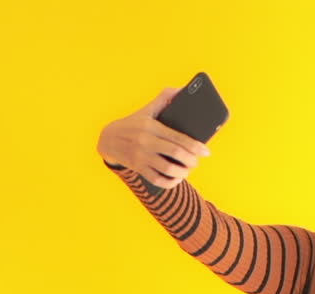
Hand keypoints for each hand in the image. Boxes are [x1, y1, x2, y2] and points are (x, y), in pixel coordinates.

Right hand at [96, 87, 211, 188]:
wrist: (108, 139)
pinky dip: (169, 182)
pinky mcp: (137, 168)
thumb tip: (181, 89)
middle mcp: (146, 142)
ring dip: (182, 172)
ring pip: (167, 169)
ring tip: (186, 170)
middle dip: (191, 160)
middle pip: (176, 154)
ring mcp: (141, 156)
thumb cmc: (133, 123)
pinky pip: (157, 180)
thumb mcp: (146, 109)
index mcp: (152, 127)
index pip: (178, 138)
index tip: (206, 152)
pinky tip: (175, 179)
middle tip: (196, 162)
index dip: (196, 146)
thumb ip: (164, 98)